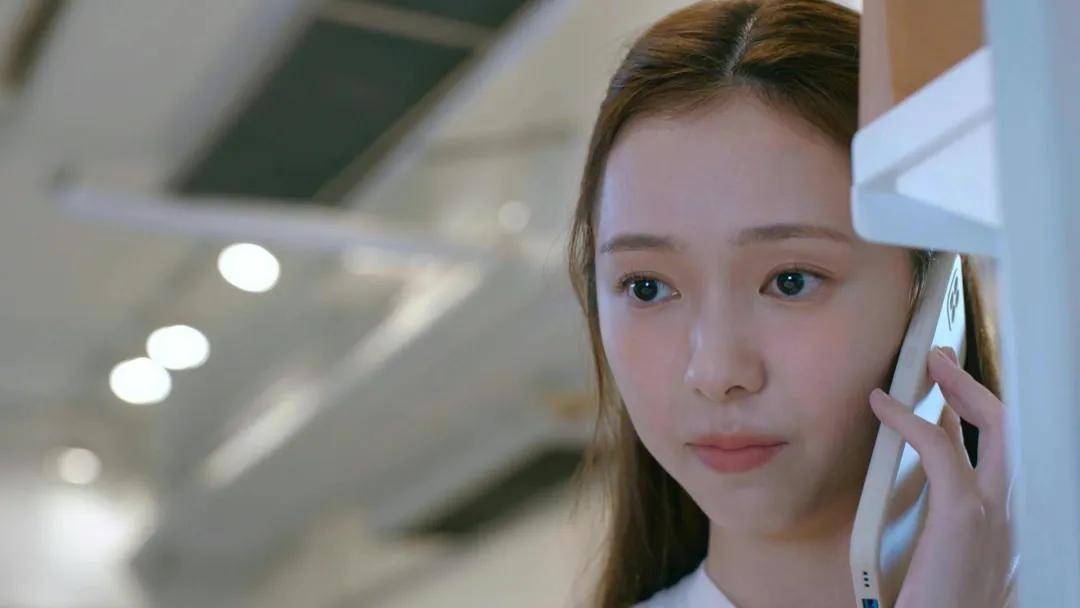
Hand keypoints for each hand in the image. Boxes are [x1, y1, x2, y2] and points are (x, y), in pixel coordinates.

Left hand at [868, 346, 1017, 607]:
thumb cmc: (937, 603)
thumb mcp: (949, 556)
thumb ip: (949, 520)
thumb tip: (930, 486)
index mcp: (1004, 522)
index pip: (1005, 454)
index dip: (982, 415)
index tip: (953, 391)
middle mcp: (1010, 513)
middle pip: (1009, 430)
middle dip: (976, 387)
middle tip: (941, 361)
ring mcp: (994, 513)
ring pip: (992, 427)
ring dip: (958, 387)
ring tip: (928, 364)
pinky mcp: (965, 515)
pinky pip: (940, 449)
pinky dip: (911, 419)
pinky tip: (886, 407)